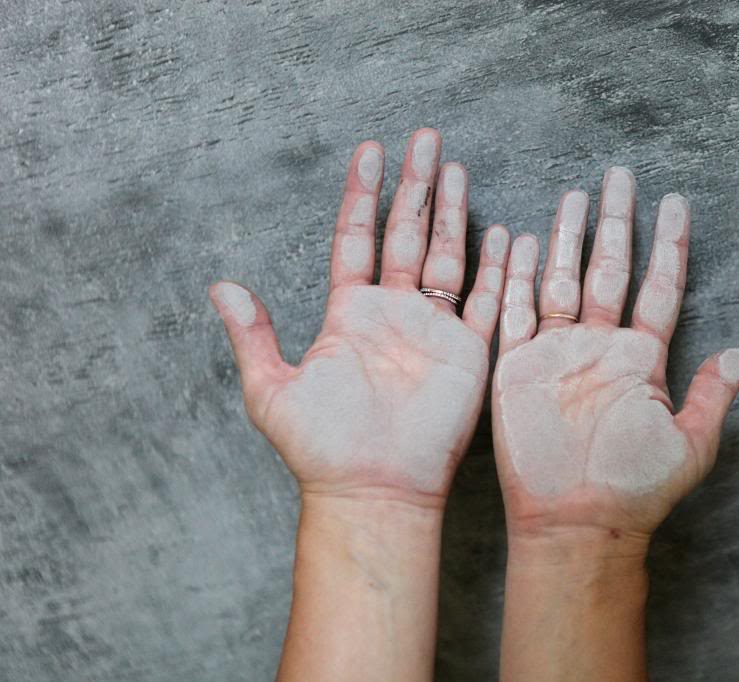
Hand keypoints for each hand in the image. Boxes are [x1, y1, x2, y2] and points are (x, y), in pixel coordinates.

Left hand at [210, 128, 510, 506]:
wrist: (371, 489)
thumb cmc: (321, 447)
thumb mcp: (272, 389)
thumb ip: (253, 335)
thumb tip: (221, 285)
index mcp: (350, 314)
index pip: (357, 238)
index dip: (363, 194)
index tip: (369, 150)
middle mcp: (393, 313)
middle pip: (406, 234)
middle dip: (415, 186)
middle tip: (424, 138)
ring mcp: (433, 330)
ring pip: (447, 256)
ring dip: (451, 212)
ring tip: (455, 167)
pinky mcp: (467, 354)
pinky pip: (488, 303)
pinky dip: (497, 269)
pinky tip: (504, 233)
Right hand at [493, 167, 738, 540]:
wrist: (575, 521)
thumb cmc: (633, 488)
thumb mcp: (688, 443)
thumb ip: (713, 393)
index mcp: (641, 359)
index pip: (658, 288)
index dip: (668, 246)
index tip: (675, 203)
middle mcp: (600, 346)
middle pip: (609, 269)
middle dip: (615, 223)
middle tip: (620, 176)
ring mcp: (558, 352)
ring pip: (562, 279)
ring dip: (566, 238)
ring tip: (573, 196)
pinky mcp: (519, 366)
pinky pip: (514, 310)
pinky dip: (514, 275)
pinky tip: (515, 240)